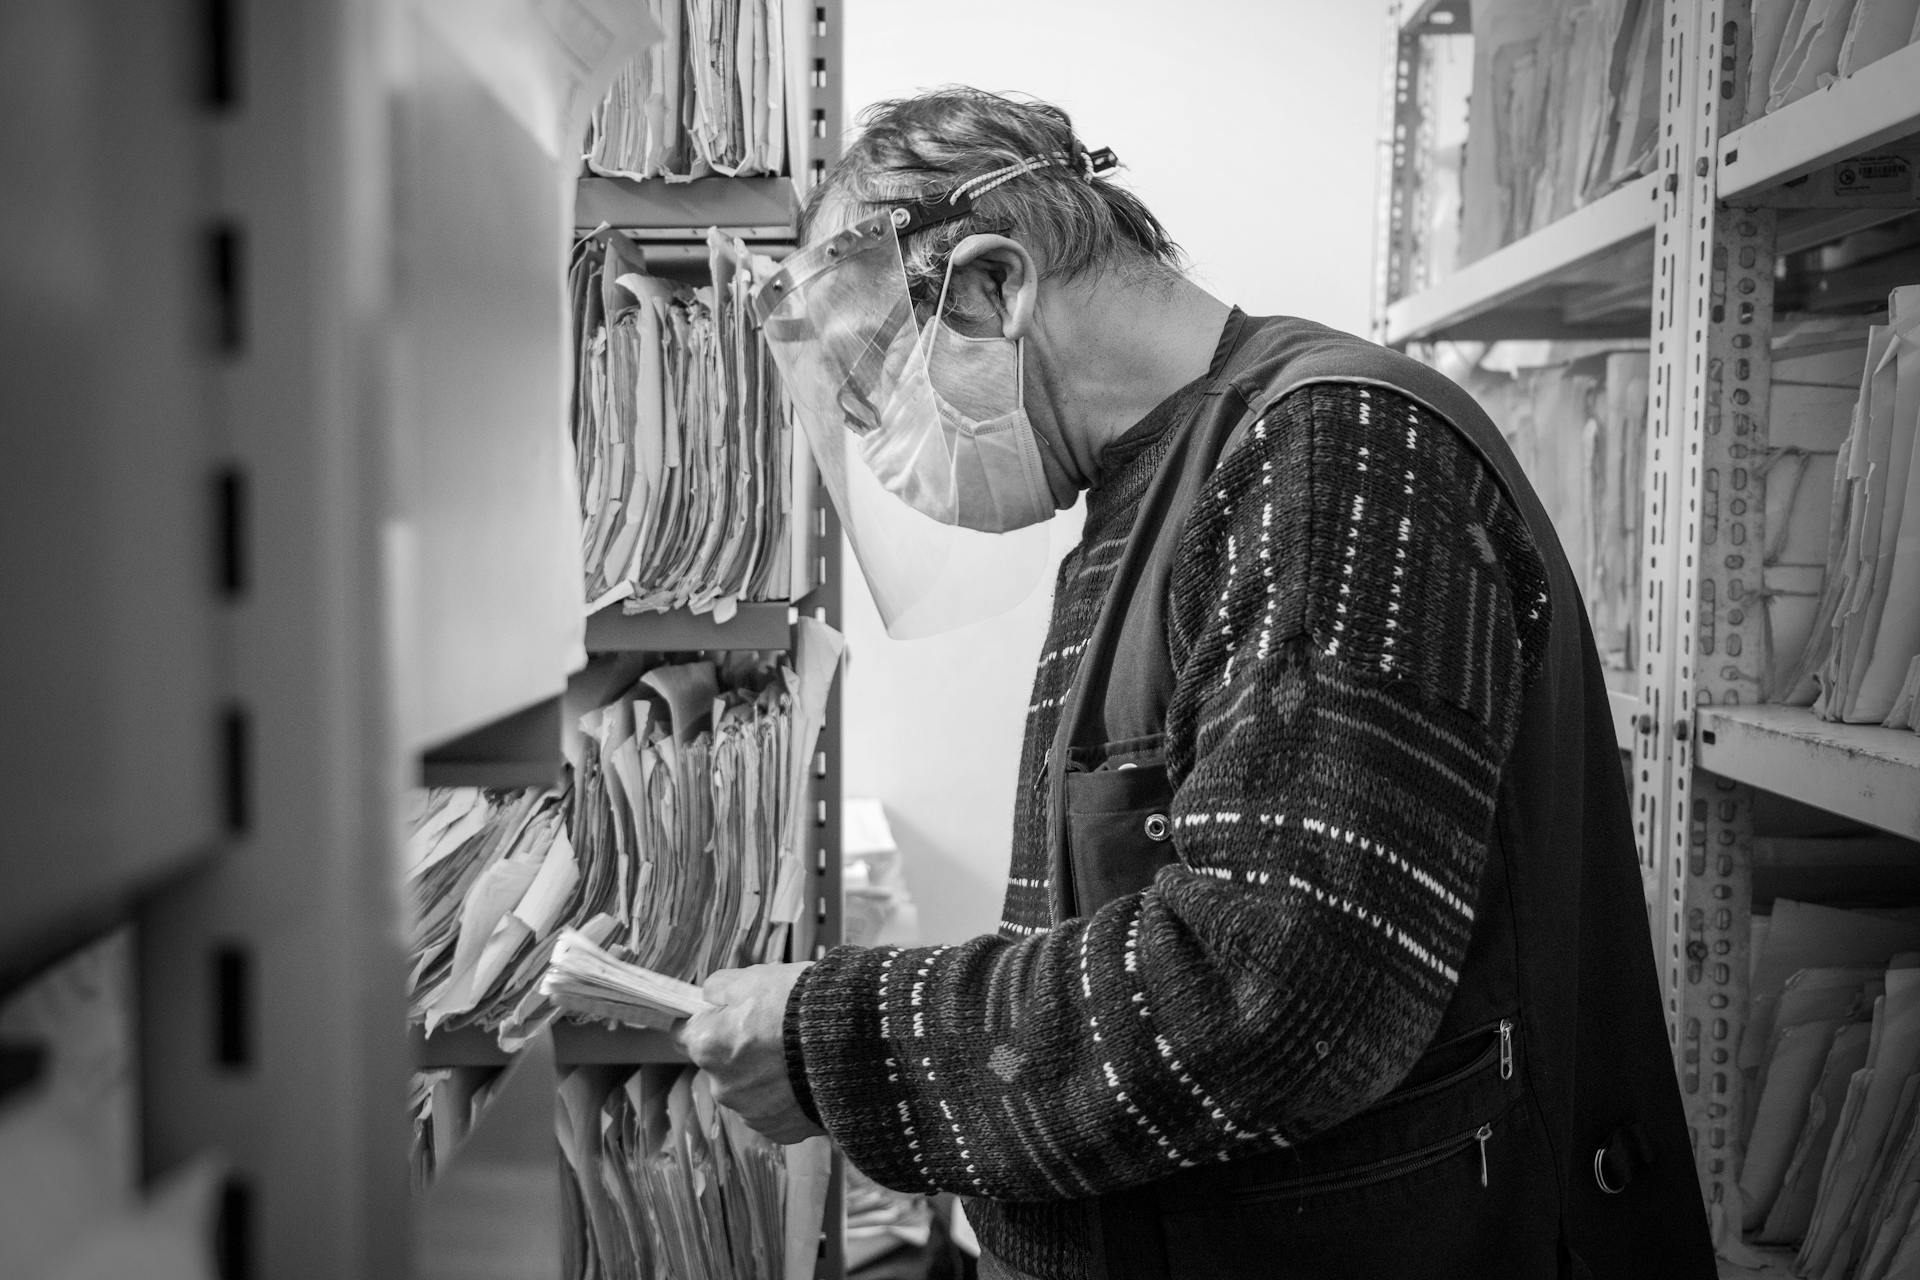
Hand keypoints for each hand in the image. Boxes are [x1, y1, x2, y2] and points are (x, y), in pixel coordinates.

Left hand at [674, 962, 824, 1144]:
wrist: (852, 1043)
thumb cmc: (799, 1006)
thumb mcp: (754, 977)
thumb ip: (721, 987)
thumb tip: (710, 995)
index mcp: (707, 1046)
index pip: (686, 1035)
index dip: (710, 1022)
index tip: (730, 1016)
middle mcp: (721, 1086)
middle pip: (721, 1065)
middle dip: (741, 1051)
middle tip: (776, 1032)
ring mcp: (752, 1114)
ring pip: (750, 1091)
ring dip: (766, 1077)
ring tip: (801, 1055)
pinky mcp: (781, 1132)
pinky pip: (777, 1111)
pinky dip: (788, 1098)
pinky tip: (810, 1077)